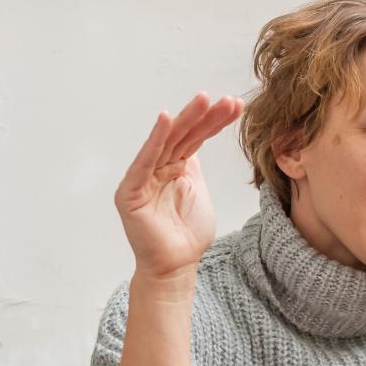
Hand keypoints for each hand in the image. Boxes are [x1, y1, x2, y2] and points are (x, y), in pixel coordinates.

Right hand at [116, 93, 240, 281]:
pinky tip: (166, 120)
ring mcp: (142, 179)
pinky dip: (154, 140)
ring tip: (205, 100)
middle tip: (224, 99)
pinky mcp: (130, 192)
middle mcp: (156, 169)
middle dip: (203, 116)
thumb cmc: (187, 235)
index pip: (194, 139)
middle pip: (182, 136)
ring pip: (166, 143)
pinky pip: (144, 162)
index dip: (214, 122)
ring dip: (185, 120)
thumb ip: (193, 166)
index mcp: (173, 168)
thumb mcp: (198, 191)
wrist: (176, 266)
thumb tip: (198, 138)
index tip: (236, 106)